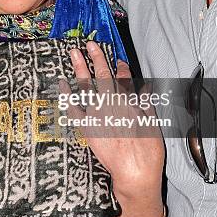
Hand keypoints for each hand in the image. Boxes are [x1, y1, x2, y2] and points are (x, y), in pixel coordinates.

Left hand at [68, 41, 164, 216]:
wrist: (135, 173)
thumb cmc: (148, 151)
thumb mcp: (153, 123)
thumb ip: (147, 103)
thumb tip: (144, 88)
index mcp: (130, 102)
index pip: (125, 78)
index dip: (121, 67)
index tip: (118, 59)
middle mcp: (112, 104)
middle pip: (103, 76)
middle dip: (96, 58)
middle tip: (89, 44)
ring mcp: (98, 115)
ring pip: (87, 87)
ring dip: (80, 68)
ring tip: (74, 54)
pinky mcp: (87, 128)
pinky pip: (73, 108)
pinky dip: (67, 96)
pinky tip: (63, 84)